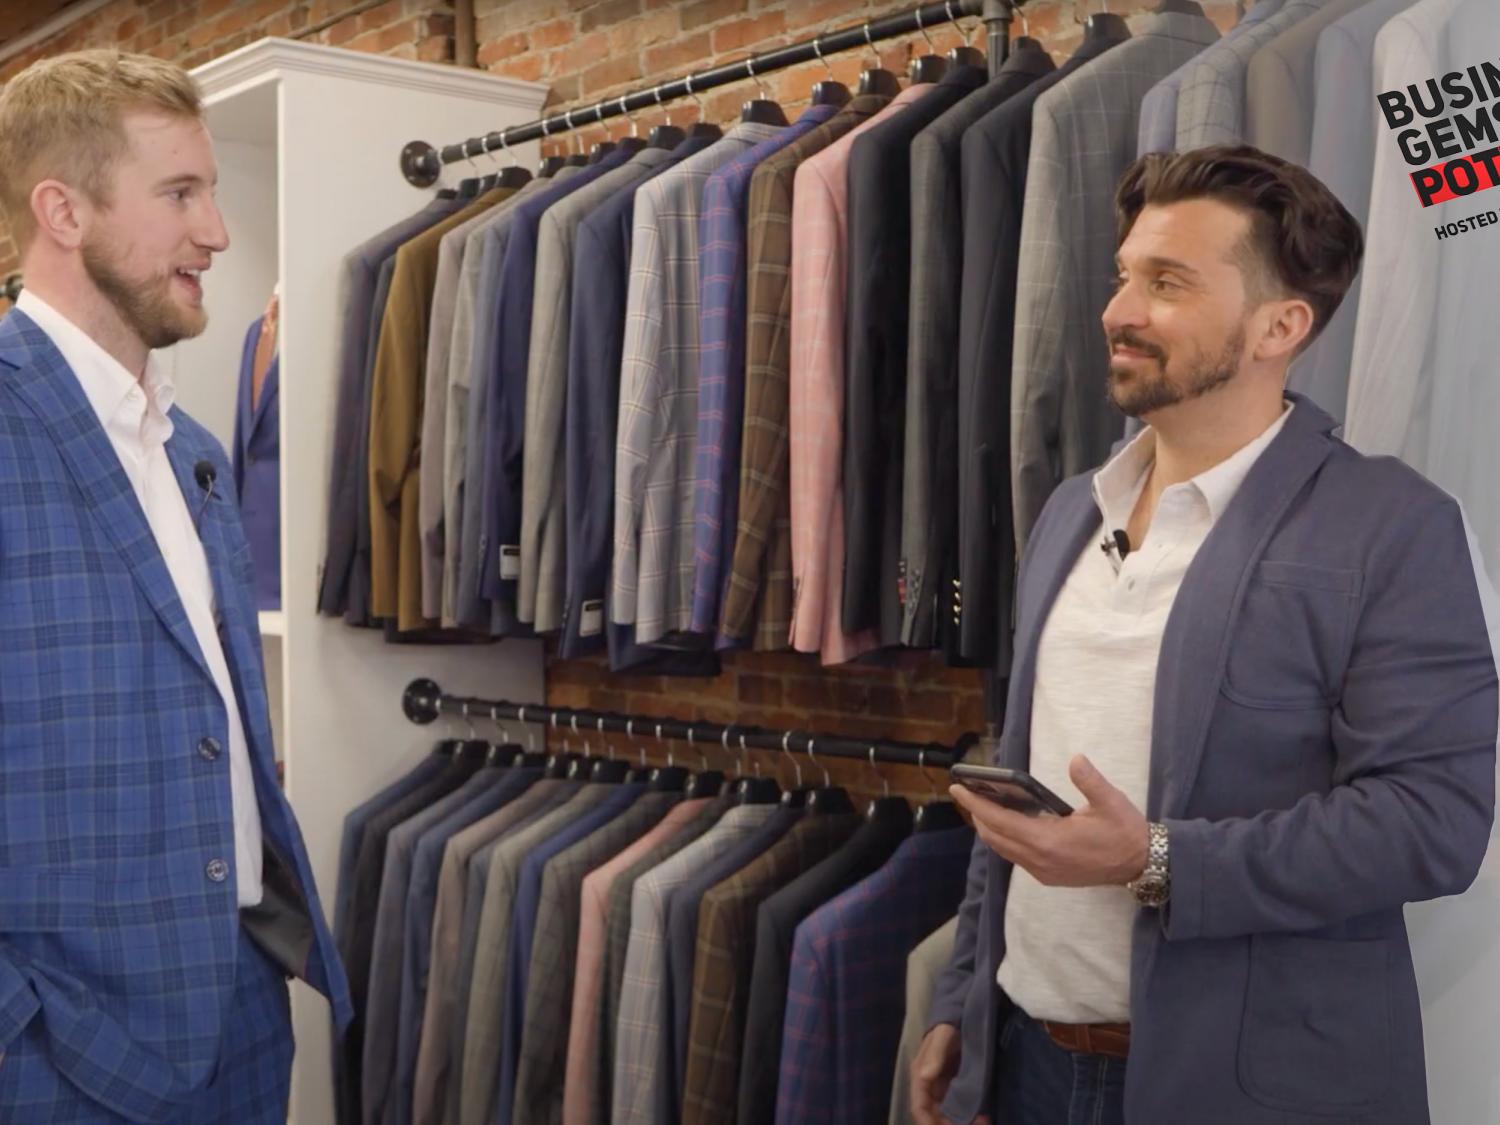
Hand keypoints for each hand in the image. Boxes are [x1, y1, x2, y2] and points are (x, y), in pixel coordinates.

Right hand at [912, 1023, 987, 1124]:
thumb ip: (935, 1054)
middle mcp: (929, 1086)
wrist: (961, 1015)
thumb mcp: (943, 1036)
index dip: (928, 1123)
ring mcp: (943, 1087)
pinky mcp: (955, 1086)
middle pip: (934, 1116)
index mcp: (921, 1075)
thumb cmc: (949, 1025)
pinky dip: (970, 1115)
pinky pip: (959, 1107)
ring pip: (947, 1114)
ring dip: (961, 1122)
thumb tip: (925, 1076)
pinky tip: (984, 1116)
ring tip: (983, 1121)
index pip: (919, 1107)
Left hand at [949, 755, 1148, 886]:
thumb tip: (1076, 759)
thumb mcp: (1110, 801)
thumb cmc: (1125, 831)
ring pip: (1004, 849)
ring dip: (990, 828)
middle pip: (995, 837)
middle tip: (966, 792)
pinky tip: (1007, 823)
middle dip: (977, 814)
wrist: (1142, 864)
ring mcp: (1044, 872)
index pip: (1000, 822)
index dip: (976, 804)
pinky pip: (1016, 857)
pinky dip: (1005, 839)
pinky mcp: (1049, 877)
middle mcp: (1040, 860)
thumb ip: (1090, 780)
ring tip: (981, 805)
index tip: (957, 789)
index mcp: (1049, 841)